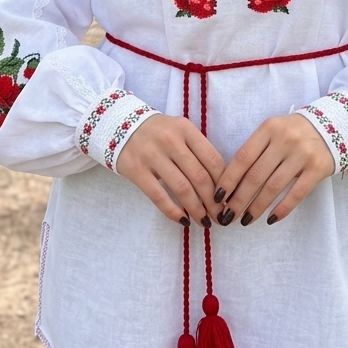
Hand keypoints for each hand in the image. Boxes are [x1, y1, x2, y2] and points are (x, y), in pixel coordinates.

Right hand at [116, 113, 225, 227]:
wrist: (119, 125)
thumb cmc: (158, 133)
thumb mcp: (180, 132)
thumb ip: (197, 151)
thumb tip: (220, 184)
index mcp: (186, 129)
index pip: (212, 159)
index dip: (224, 183)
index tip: (228, 199)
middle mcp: (170, 140)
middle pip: (199, 176)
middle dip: (213, 201)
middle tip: (220, 216)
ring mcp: (152, 155)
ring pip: (182, 188)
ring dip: (196, 209)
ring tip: (204, 221)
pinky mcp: (136, 170)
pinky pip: (158, 196)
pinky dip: (173, 211)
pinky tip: (183, 220)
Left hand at [214, 114, 333, 226]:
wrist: (332, 126)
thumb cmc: (293, 132)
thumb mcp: (272, 132)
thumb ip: (255, 151)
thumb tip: (231, 184)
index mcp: (268, 128)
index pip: (243, 157)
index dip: (228, 179)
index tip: (217, 197)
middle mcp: (284, 140)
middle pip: (255, 175)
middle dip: (238, 199)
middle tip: (227, 216)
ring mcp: (302, 154)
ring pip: (273, 187)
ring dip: (256, 207)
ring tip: (245, 220)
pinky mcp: (317, 168)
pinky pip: (297, 193)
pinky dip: (282, 209)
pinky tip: (270, 219)